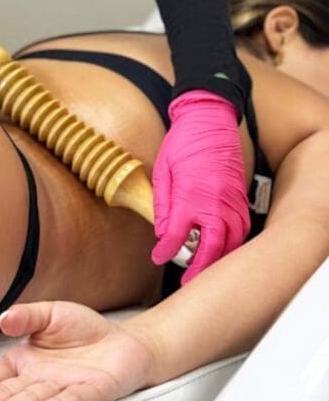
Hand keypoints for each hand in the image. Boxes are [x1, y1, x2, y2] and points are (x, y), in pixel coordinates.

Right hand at [0, 302, 153, 400]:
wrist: (124, 342)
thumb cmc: (86, 331)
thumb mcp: (51, 313)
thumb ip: (26, 316)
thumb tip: (3, 318)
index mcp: (27, 361)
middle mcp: (41, 378)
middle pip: (8, 393)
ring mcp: (63, 387)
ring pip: (31, 400)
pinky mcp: (89, 391)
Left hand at [152, 90, 249, 283]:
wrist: (209, 119)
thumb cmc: (184, 141)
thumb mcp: (163, 169)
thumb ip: (162, 203)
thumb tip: (161, 231)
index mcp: (190, 195)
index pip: (177, 235)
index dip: (166, 251)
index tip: (158, 257)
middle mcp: (214, 202)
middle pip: (211, 247)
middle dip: (198, 268)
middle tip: (186, 280)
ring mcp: (231, 201)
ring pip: (232, 242)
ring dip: (219, 259)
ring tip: (205, 270)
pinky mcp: (241, 197)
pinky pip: (242, 228)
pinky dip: (234, 243)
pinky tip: (224, 248)